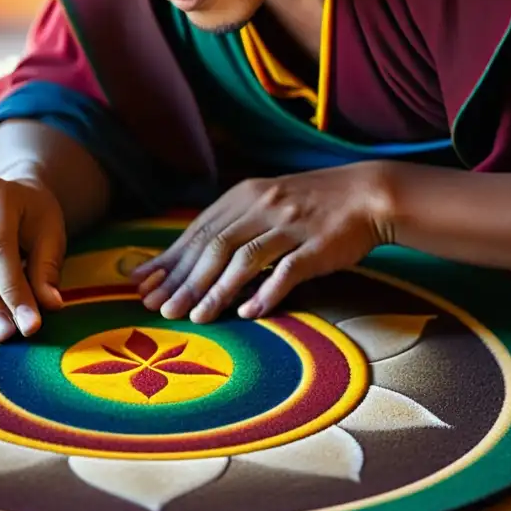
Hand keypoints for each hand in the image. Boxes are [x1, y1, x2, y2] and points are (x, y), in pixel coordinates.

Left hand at [129, 165, 387, 323]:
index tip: (143, 285)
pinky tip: (248, 312)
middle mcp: (262, 207)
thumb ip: (230, 225)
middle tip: (160, 308)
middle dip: (183, 280)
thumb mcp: (265, 202)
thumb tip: (188, 258)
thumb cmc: (310, 204)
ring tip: (195, 317)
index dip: (169, 260)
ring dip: (217, 290)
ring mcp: (290, 226)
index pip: (198, 232)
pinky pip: (287, 271)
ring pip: (244, 259)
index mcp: (244, 196)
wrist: (367, 194)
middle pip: (214, 247)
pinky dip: (266, 291)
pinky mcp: (317, 246)